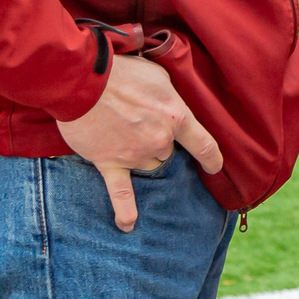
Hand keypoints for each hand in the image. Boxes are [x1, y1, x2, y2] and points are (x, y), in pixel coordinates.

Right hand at [55, 54, 223, 231]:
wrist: (82, 80)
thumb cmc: (121, 72)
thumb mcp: (158, 76)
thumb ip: (170, 97)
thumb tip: (172, 106)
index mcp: (176, 117)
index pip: (204, 144)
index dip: (212, 158)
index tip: (215, 167)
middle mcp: (160, 140)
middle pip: (167, 153)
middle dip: (158, 142)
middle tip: (138, 121)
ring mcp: (135, 154)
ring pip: (147, 164)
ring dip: (140, 156)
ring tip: (120, 132)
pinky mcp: (109, 163)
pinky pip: (120, 193)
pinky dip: (124, 211)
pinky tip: (128, 225)